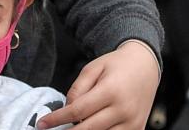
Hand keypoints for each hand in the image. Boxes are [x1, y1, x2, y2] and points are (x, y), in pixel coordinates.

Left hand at [40, 41, 158, 129]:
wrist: (146, 65)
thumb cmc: (117, 65)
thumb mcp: (93, 68)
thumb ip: (77, 89)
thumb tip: (67, 111)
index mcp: (111, 90)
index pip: (78, 111)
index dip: (57, 119)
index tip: (42, 124)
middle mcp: (123, 109)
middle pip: (87, 129)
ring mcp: (132, 122)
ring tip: (74, 125)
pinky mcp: (138, 129)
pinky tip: (90, 127)